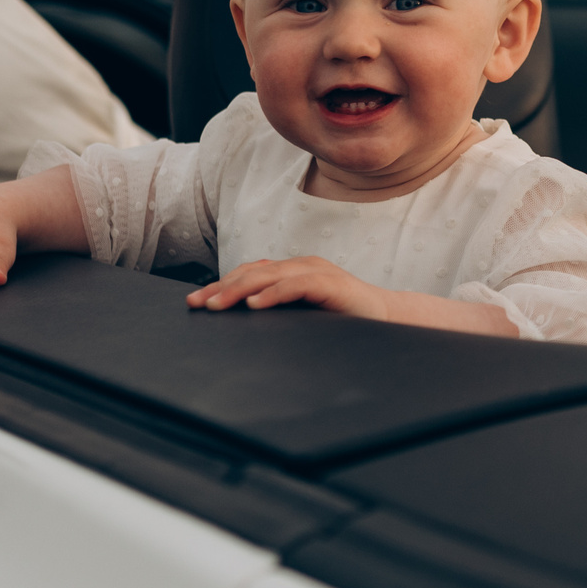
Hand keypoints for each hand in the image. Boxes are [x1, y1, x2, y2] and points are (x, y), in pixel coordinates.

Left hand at [189, 257, 391, 319]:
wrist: (390, 318)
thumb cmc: (347, 320)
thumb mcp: (306, 315)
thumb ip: (282, 313)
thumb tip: (246, 322)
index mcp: (294, 271)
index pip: (250, 273)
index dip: (221, 285)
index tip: (196, 302)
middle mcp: (302, 266)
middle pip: (253, 271)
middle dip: (221, 287)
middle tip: (196, 304)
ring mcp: (316, 272)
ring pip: (268, 275)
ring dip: (238, 290)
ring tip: (216, 304)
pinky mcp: (330, 284)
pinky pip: (295, 285)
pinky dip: (273, 294)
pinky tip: (255, 305)